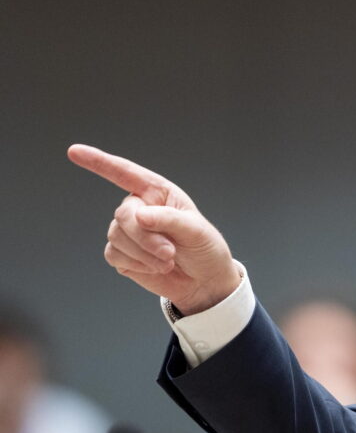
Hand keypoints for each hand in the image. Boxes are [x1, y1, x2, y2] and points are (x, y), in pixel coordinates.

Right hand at [67, 144, 239, 314]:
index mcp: (158, 193)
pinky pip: (114, 255)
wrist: (204, 281)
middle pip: (123, 214)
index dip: (99, 162)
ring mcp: (128, 231)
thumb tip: (139, 215)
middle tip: (169, 253)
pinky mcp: (122, 254)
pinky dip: (136, 264)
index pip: (126, 173)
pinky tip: (154, 267)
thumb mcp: (197, 230)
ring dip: (144, 253)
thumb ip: (169, 219)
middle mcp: (139, 208)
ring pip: (117, 237)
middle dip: (145, 237)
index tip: (74, 151)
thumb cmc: (205, 249)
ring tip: (168, 261)